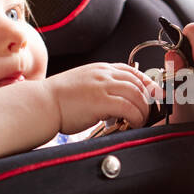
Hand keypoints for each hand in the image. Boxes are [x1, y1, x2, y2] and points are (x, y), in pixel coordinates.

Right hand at [43, 62, 161, 133]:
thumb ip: (100, 88)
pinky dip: (136, 117)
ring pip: (138, 94)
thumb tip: (115, 103)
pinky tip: (132, 124)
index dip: (146, 84)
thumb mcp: (83, 84)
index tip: (151, 96)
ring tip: (140, 121)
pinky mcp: (101, 101)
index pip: (132, 71)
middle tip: (148, 113)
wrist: (42, 103)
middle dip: (149, 99)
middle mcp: (104, 74)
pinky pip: (129, 107)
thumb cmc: (58, 99)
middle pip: (139, 83)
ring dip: (144, 110)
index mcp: (100, 69)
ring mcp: (103, 86)